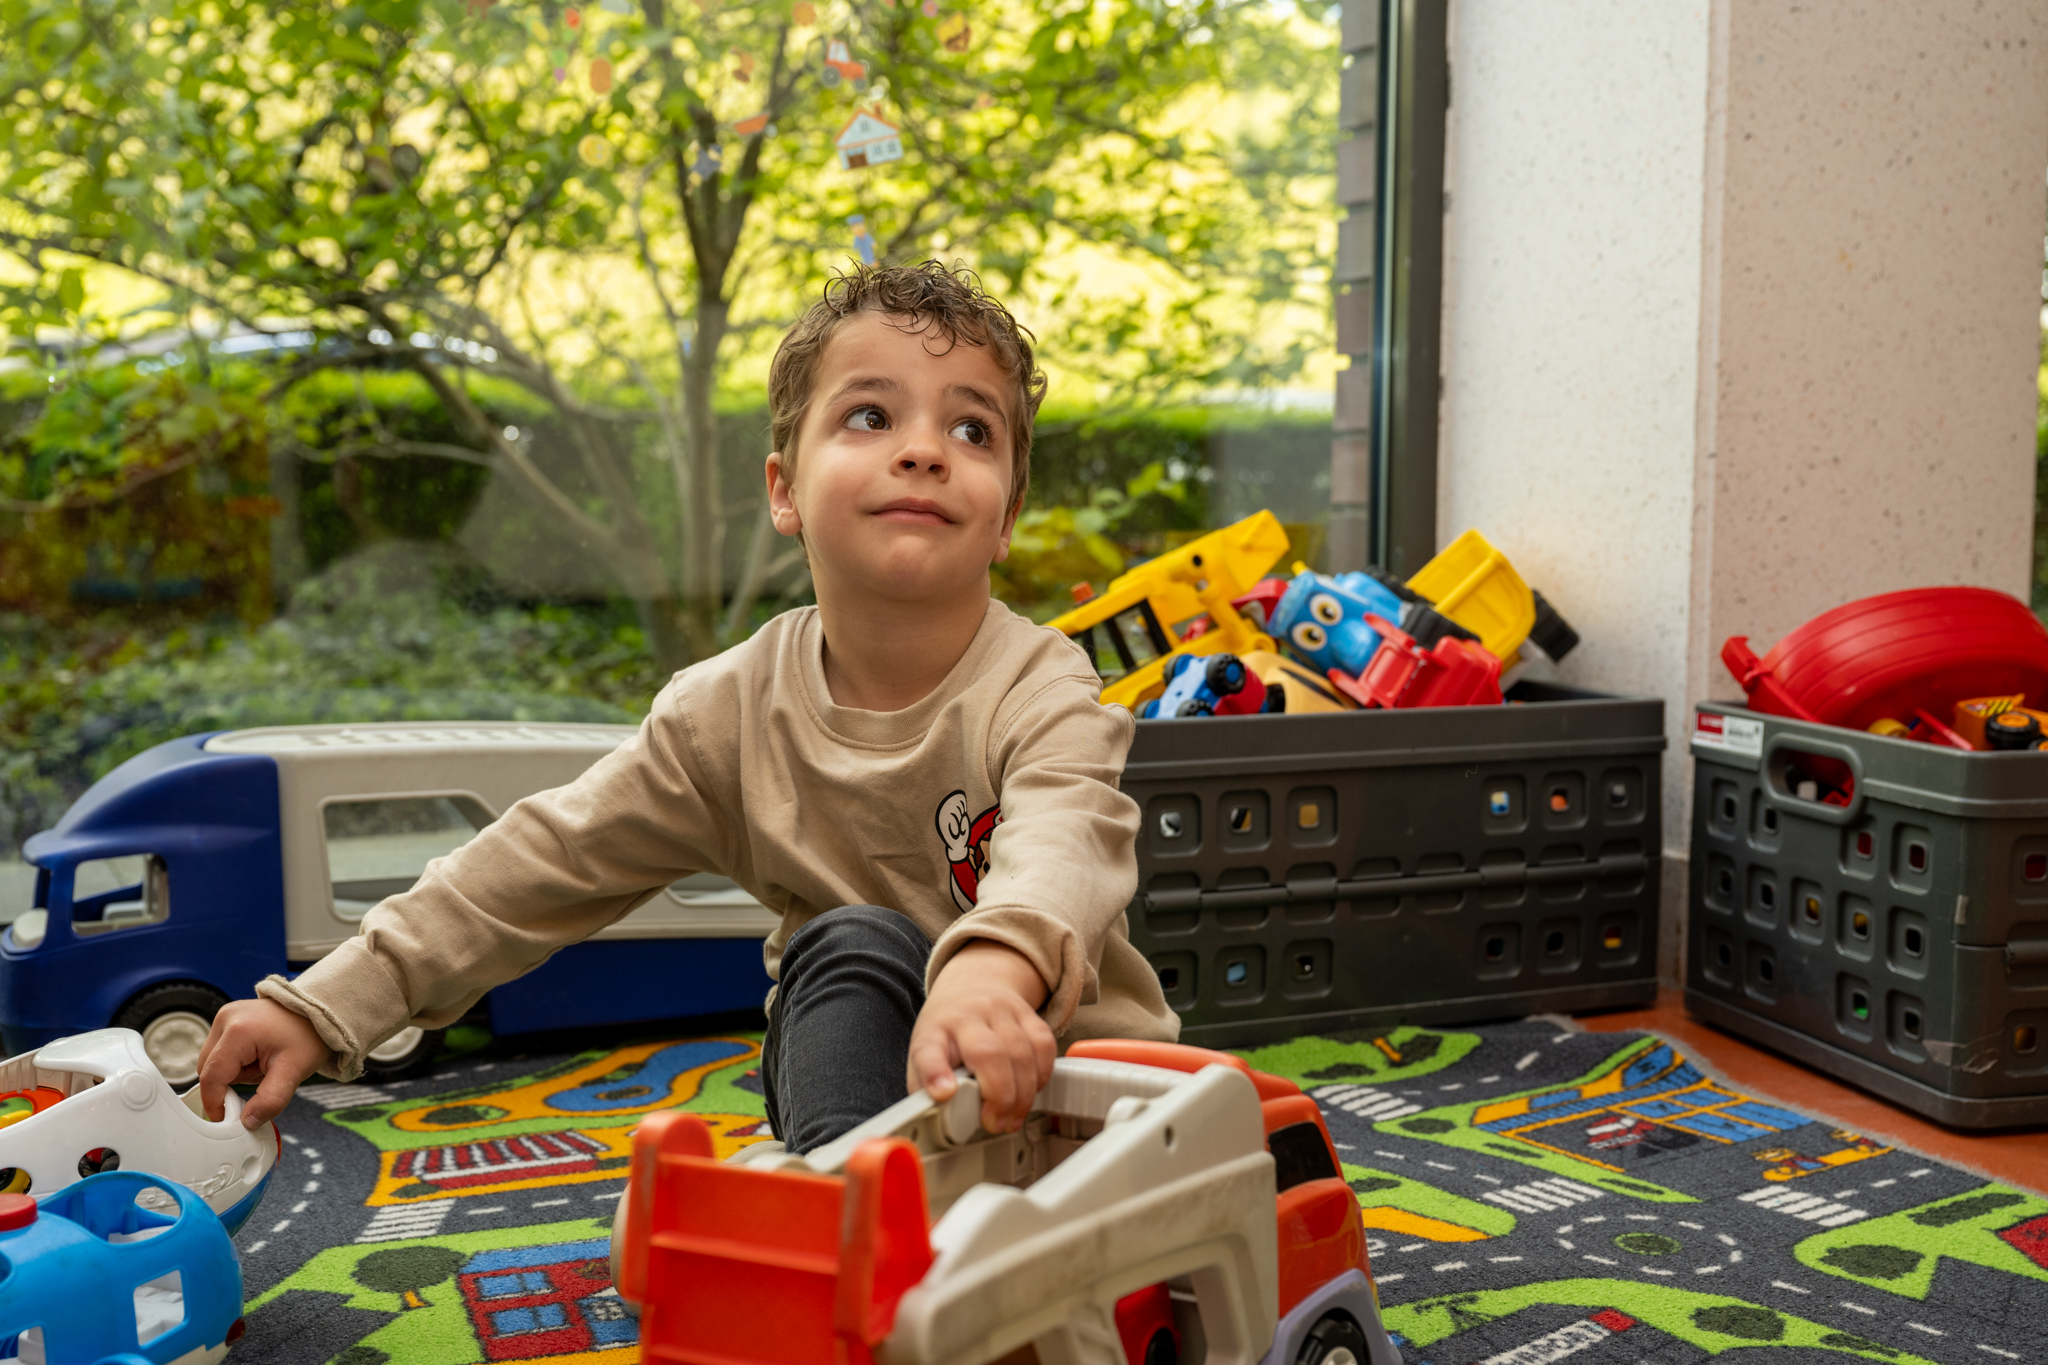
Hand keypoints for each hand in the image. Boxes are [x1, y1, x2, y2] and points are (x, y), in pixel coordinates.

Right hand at [196, 998, 331, 1127]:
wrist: (320, 1013)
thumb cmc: (310, 1034)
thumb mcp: (294, 1071)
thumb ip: (270, 1100)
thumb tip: (248, 1121)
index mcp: (238, 1031)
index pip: (211, 1077)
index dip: (215, 1103)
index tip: (225, 1119)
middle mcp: (226, 1019)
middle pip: (209, 1070)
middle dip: (232, 1082)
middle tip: (263, 1076)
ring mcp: (226, 1017)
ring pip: (214, 1063)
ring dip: (235, 1073)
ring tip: (264, 1063)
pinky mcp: (229, 1020)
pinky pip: (222, 1052)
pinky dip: (237, 1062)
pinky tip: (259, 1056)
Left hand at [907, 939, 1055, 1134]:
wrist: (970, 987)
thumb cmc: (946, 1034)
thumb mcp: (924, 1059)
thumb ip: (929, 1091)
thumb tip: (937, 1125)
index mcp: (933, 1032)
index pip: (929, 1050)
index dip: (935, 1074)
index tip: (943, 1094)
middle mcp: (965, 1016)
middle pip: (988, 1053)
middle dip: (998, 1096)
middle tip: (995, 1123)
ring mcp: (999, 1010)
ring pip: (1021, 1052)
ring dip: (1022, 1095)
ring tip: (1013, 1118)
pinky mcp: (1027, 1012)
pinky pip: (1043, 1046)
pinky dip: (1042, 1076)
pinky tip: (1030, 1091)